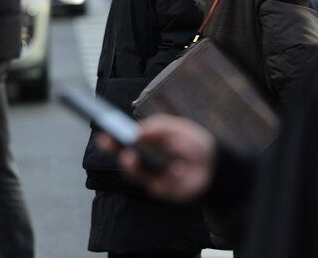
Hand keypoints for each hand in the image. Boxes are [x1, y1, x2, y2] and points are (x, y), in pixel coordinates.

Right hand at [97, 114, 215, 202]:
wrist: (215, 164)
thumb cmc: (191, 143)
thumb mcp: (177, 127)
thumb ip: (158, 126)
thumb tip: (138, 131)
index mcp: (144, 144)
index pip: (122, 142)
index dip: (111, 139)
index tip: (103, 134)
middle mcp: (144, 161)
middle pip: (123, 158)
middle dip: (113, 152)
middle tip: (107, 143)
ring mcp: (152, 176)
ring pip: (135, 175)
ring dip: (131, 166)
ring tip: (130, 157)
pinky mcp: (165, 190)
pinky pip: (162, 185)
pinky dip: (170, 176)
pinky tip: (178, 168)